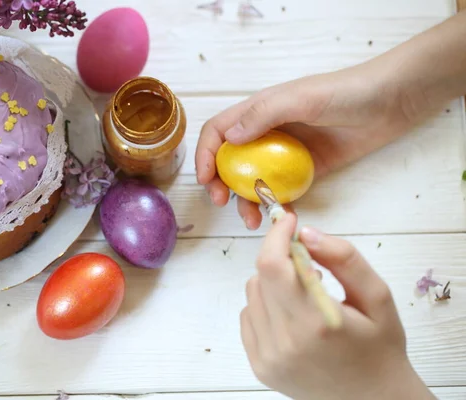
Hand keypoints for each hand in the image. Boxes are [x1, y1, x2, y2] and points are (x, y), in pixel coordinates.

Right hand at [195, 61, 414, 229]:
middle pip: (230, 162)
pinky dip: (276, 205)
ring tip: (252, 220)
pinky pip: (282, 191)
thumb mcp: (301, 97)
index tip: (206, 180)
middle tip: (222, 203)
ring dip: (246, 201)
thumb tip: (229, 138)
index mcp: (258, 112)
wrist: (390, 102)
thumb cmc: (345, 92)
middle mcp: (265, 134)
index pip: (219, 133)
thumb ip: (264, 115)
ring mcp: (285, 155)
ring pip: (253, 181)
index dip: (205, 155)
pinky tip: (280, 217)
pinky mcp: (305, 171)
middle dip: (219, 184)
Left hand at [240, 214, 434, 399]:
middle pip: (260, 276)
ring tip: (305, 296)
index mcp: (316, 323)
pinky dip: (266, 306)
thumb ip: (344, 258)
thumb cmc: (380, 347)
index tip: (289, 221)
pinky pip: (248, 316)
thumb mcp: (377, 297)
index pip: (274, 266)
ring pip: (252, 294)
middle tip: (310, 266)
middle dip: (281, 258)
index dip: (276, 236)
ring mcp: (268, 357)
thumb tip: (306, 233)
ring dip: (273, 283)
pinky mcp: (260, 366)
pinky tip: (293, 316)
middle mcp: (285, 342)